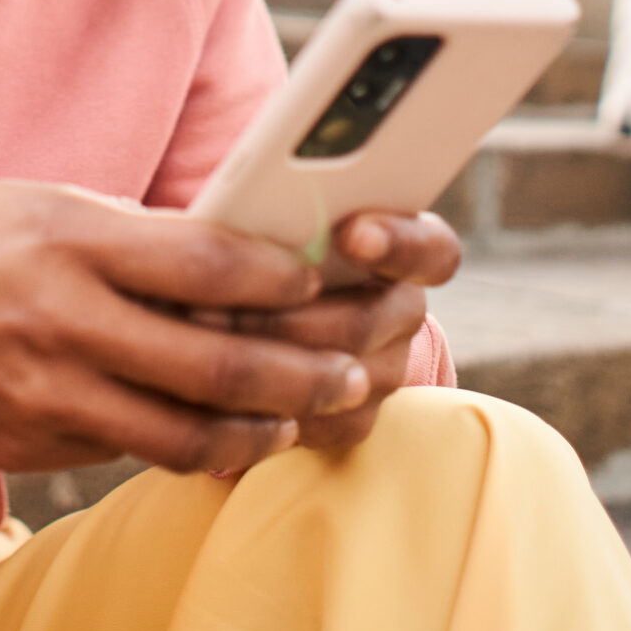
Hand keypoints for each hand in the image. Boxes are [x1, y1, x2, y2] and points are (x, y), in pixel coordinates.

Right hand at [0, 182, 364, 475]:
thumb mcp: (55, 208)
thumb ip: (144, 237)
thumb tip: (251, 259)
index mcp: (73, 240)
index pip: (205, 263)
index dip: (278, 277)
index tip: (319, 280)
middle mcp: (65, 320)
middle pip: (215, 361)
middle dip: (301, 373)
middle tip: (354, 371)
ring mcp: (51, 392)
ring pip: (187, 431)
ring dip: (264, 428)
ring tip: (306, 415)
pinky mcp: (40, 444)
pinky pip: (138, 453)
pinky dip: (200, 448)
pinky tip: (237, 435)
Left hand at [195, 210, 461, 451]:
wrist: (257, 300)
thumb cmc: (263, 239)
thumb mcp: (273, 214)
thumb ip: (280, 210)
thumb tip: (248, 207)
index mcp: (401, 246)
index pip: (431, 249)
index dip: (398, 243)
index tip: (352, 234)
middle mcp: (402, 309)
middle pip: (365, 323)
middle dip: (283, 316)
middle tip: (210, 306)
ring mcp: (386, 367)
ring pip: (343, 379)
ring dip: (266, 365)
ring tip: (200, 345)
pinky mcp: (357, 415)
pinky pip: (328, 424)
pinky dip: (276, 412)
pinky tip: (222, 392)